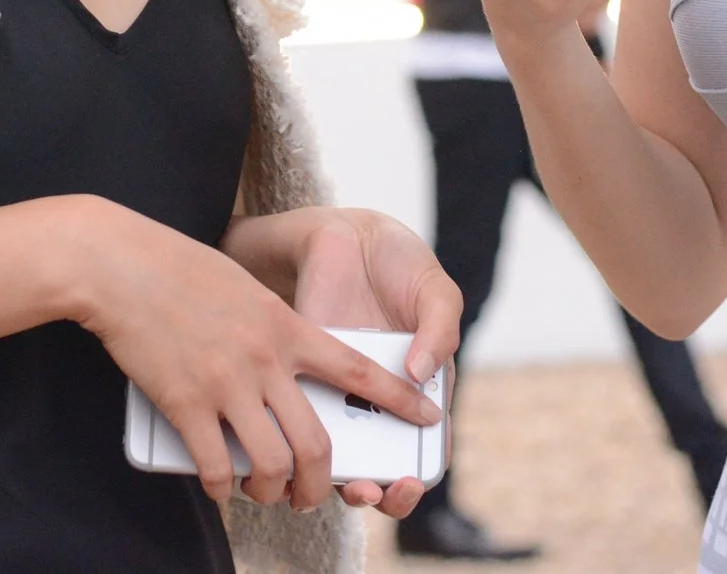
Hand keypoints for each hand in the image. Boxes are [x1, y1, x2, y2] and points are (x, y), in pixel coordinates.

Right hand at [77, 203, 444, 513]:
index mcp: (287, 327)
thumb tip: (283, 370)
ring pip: (272, 463)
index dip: (399, 399)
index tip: (428, 416)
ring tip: (266, 494)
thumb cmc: (180, 270)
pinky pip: (217, 467)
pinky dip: (224, 488)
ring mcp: (226, 384)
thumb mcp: (246, 289)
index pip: (358, 370)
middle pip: (317, 442)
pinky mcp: (186, 404)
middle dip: (323, 482)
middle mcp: (266, 360)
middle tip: (313, 493)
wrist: (122, 266)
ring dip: (273, 492)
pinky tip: (222, 489)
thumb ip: (273, 329)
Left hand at [236, 208, 463, 515]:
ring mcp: (337, 394)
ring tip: (330, 476)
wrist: (346, 234)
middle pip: (378, 467)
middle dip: (375, 492)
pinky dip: (287, 441)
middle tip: (370, 490)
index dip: (417, 478)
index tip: (408, 481)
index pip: (422, 451)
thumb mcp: (435, 291)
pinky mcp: (299, 378)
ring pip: (332, 456)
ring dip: (329, 479)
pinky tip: (286, 446)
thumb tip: (420, 373)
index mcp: (419, 390)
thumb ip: (439, 329)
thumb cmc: (399, 264)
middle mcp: (377, 402)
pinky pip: (294, 420)